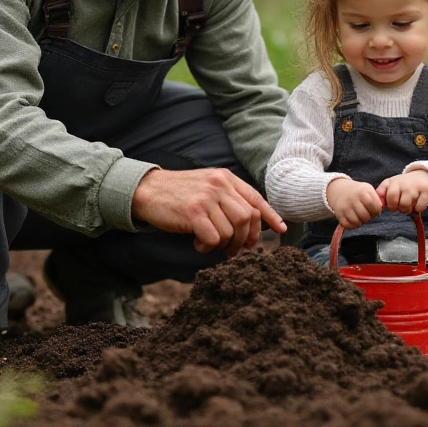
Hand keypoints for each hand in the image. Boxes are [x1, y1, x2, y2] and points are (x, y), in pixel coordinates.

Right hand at [132, 168, 285, 256]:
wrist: (146, 190)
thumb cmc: (178, 193)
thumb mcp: (207, 186)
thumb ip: (227, 197)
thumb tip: (251, 220)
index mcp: (225, 178)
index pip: (256, 198)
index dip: (270, 216)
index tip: (280, 229)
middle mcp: (219, 185)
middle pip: (248, 218)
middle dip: (246, 239)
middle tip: (236, 250)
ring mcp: (206, 198)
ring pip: (232, 230)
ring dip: (225, 245)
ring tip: (211, 244)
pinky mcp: (193, 213)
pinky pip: (214, 238)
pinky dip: (208, 247)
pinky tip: (197, 243)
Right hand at [326, 177, 382, 228]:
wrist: (339, 190)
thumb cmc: (357, 192)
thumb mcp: (367, 189)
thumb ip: (375, 199)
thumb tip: (378, 212)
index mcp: (363, 190)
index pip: (375, 205)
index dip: (377, 210)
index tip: (375, 209)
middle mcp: (353, 198)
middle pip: (366, 216)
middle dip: (369, 217)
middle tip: (366, 213)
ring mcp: (345, 206)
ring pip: (357, 222)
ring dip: (361, 221)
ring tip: (360, 216)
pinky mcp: (339, 214)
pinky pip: (349, 225)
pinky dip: (353, 225)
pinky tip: (354, 219)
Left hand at [377, 170, 427, 214]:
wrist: (422, 176)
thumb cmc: (403, 184)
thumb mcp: (390, 184)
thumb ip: (381, 192)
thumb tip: (378, 203)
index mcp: (393, 182)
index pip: (389, 197)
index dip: (390, 204)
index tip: (393, 204)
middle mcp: (404, 184)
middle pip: (396, 203)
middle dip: (398, 208)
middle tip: (401, 205)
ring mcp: (415, 187)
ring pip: (406, 206)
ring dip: (407, 210)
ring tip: (409, 205)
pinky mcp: (426, 192)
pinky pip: (419, 208)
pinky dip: (418, 209)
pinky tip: (417, 204)